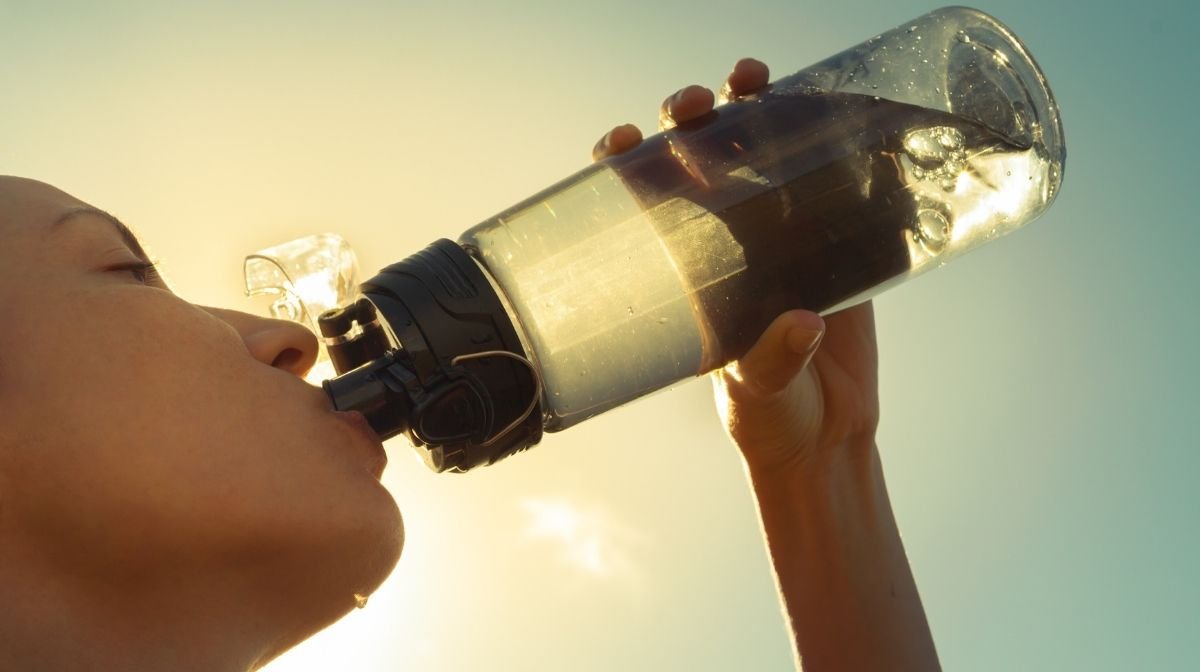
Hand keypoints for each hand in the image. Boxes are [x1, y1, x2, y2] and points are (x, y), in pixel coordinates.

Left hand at [591, 58, 880, 473]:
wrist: (827, 441)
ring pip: (763, 158)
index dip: (627, 165)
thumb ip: (774, 360)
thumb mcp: (758, 392)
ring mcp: (783, 239)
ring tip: (752, 81)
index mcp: (688, 274)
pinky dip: (834, 145)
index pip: (646, 204)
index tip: (622, 142)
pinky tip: (834, 109)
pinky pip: (833, 185)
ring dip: (756, 112)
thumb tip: (803, 323)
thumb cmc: (770, 420)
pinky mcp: (837, 246)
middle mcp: (729, 246)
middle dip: (692, 121)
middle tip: (696, 105)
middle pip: (702, 163)